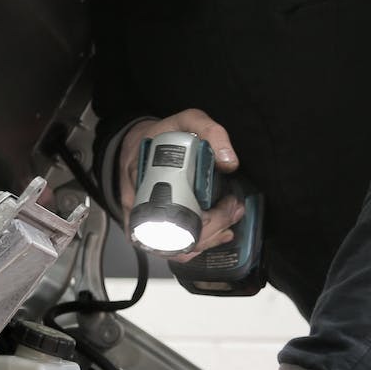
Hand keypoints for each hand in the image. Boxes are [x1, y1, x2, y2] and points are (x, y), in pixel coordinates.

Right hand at [117, 109, 243, 260]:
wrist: (136, 143)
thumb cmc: (160, 134)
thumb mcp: (188, 120)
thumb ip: (211, 132)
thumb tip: (229, 164)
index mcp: (143, 176)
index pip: (174, 211)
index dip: (208, 217)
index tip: (228, 203)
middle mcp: (138, 203)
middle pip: (177, 236)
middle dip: (214, 229)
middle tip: (234, 211)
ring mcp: (141, 220)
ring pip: (174, 248)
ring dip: (207, 241)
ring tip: (229, 224)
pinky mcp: (147, 229)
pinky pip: (168, 249)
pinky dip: (193, 247)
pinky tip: (213, 237)